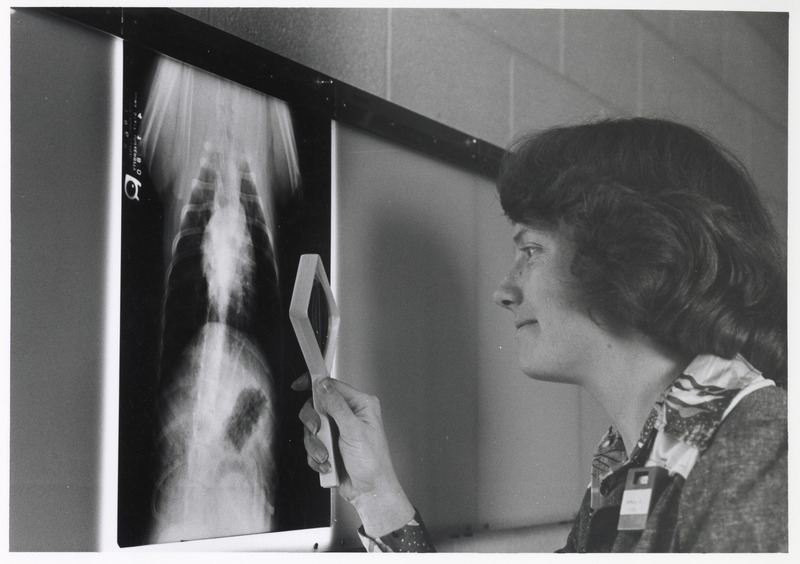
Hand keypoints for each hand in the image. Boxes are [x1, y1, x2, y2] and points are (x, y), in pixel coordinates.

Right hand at [291, 373, 414, 536]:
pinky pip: (312, 444)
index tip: (298, 385)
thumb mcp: (354, 430)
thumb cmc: (372, 463)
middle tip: (317, 431)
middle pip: (317, 406)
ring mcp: (338, 431)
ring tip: (326, 457)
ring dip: (315, 445)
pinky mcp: (330, 446)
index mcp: (360, 405)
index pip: (333, 385)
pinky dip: (315, 456)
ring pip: (312, 428)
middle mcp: (348, 415)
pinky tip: (328, 465)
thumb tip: (323, 384)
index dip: (315, 384)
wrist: (369, 492)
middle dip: (313, 422)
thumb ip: (337, 405)